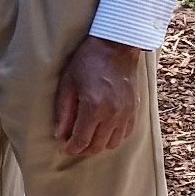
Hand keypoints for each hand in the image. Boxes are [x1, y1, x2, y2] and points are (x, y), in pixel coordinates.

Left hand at [52, 35, 143, 156]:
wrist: (116, 46)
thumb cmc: (88, 61)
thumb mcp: (68, 83)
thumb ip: (64, 111)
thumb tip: (59, 134)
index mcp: (94, 107)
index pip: (81, 140)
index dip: (71, 149)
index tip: (63, 149)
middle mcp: (112, 114)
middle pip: (98, 146)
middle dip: (83, 149)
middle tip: (73, 144)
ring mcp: (126, 113)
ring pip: (113, 143)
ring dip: (99, 145)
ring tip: (88, 137)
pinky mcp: (135, 110)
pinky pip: (125, 134)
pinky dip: (114, 137)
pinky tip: (104, 130)